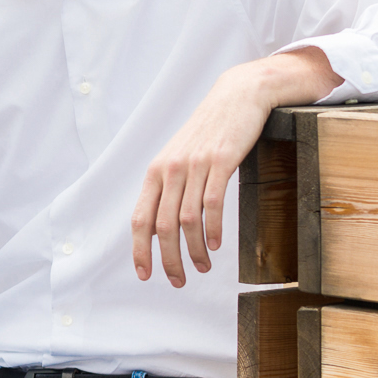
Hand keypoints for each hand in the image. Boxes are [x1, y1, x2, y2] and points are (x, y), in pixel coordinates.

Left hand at [130, 46, 340, 286]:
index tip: (146, 275)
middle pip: (162, 226)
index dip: (140, 250)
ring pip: (187, 219)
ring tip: (202, 267)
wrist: (237, 96)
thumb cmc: (209, 132)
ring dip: (194, 250)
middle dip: (168, 260)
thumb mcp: (181, 157)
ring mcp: (195, 164)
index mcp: (157, 171)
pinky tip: (217, 245)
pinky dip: (213, 228)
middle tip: (179, 281)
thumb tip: (162, 227)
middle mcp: (170, 168)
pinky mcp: (220, 160)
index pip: (140, 218)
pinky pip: (212, 202)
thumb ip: (170, 187)